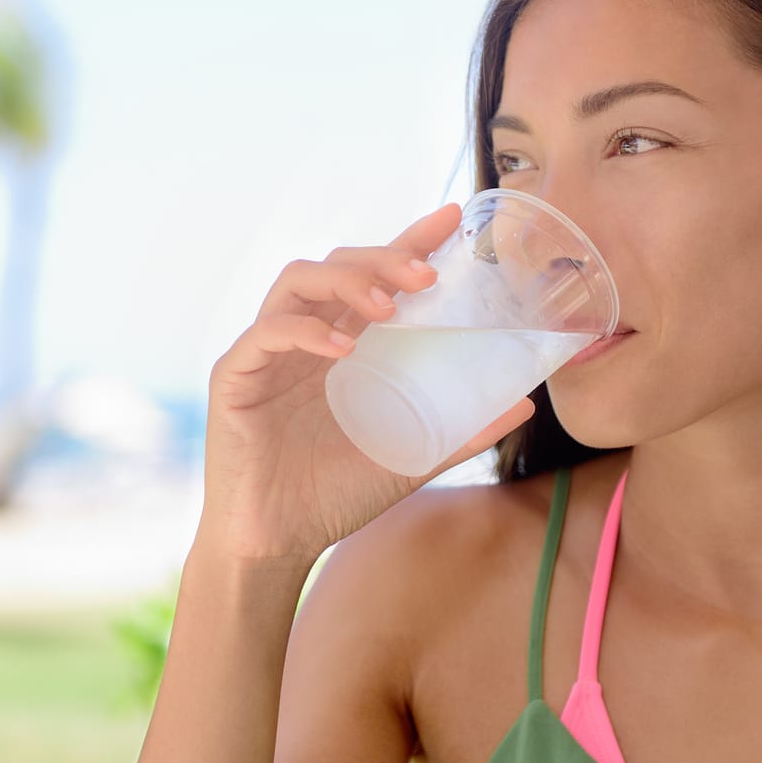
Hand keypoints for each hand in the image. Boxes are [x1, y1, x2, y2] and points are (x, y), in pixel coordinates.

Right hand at [200, 201, 536, 564]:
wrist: (276, 544)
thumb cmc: (334, 495)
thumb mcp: (410, 459)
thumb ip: (461, 431)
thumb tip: (526, 404)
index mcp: (345, 344)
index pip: (376, 275)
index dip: (410, 241)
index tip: (452, 219)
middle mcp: (305, 335)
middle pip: (338, 264)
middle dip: (382, 259)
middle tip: (425, 277)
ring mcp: (267, 352)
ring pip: (297, 282)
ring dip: (345, 282)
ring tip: (386, 306)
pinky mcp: (235, 376)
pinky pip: (266, 334)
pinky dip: (303, 331)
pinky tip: (339, 348)